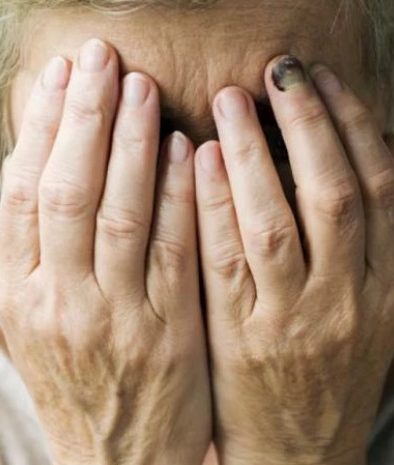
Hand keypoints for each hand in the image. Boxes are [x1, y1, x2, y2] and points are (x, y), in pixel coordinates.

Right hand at [0, 40, 210, 464]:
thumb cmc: (85, 378)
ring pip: (117, 215)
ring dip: (130, 145)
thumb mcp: (40, 319)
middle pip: (64, 191)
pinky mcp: (166, 335)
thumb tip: (46, 160)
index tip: (61, 72)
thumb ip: (40, 250)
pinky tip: (188, 153)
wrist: (120, 460)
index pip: (19, 192)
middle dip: (83, 119)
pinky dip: (177, 198)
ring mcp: (112, 321)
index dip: (40, 127)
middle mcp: (54, 304)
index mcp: (14, 295)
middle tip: (103, 58)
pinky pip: (172, 254)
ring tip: (144, 88)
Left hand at [195, 56, 393, 464]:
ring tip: (235, 97)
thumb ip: (377, 239)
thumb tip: (378, 149)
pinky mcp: (243, 339)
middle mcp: (350, 303)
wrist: (301, 454)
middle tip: (286, 71)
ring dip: (254, 151)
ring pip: (277, 220)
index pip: (386, 194)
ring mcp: (296, 322)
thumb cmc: (335, 372)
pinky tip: (199, 156)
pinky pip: (227, 259)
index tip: (333, 84)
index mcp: (388, 291)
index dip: (361, 130)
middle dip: (313, 124)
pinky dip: (215, 201)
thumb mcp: (375, 311)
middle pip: (337, 195)